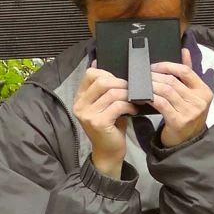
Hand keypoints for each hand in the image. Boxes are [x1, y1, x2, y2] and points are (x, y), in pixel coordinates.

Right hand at [73, 61, 137, 177]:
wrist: (108, 152)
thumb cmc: (109, 126)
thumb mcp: (104, 104)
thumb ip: (103, 88)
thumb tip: (98, 61)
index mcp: (80, 98)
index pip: (90, 74)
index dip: (108, 74)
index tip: (119, 82)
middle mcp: (80, 105)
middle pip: (102, 81)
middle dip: (121, 83)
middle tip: (131, 90)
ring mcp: (88, 114)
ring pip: (112, 93)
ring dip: (127, 95)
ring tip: (134, 100)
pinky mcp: (98, 123)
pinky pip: (117, 106)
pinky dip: (129, 105)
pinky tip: (133, 109)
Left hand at [150, 49, 213, 147]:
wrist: (186, 142)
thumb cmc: (187, 115)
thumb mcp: (191, 95)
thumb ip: (187, 73)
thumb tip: (184, 51)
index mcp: (204, 91)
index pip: (185, 71)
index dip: (168, 66)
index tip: (154, 66)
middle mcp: (199, 101)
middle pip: (172, 81)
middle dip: (154, 76)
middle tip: (142, 75)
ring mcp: (190, 112)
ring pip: (166, 91)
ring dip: (150, 86)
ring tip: (140, 85)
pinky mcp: (178, 121)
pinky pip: (161, 104)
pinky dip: (149, 98)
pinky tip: (142, 97)